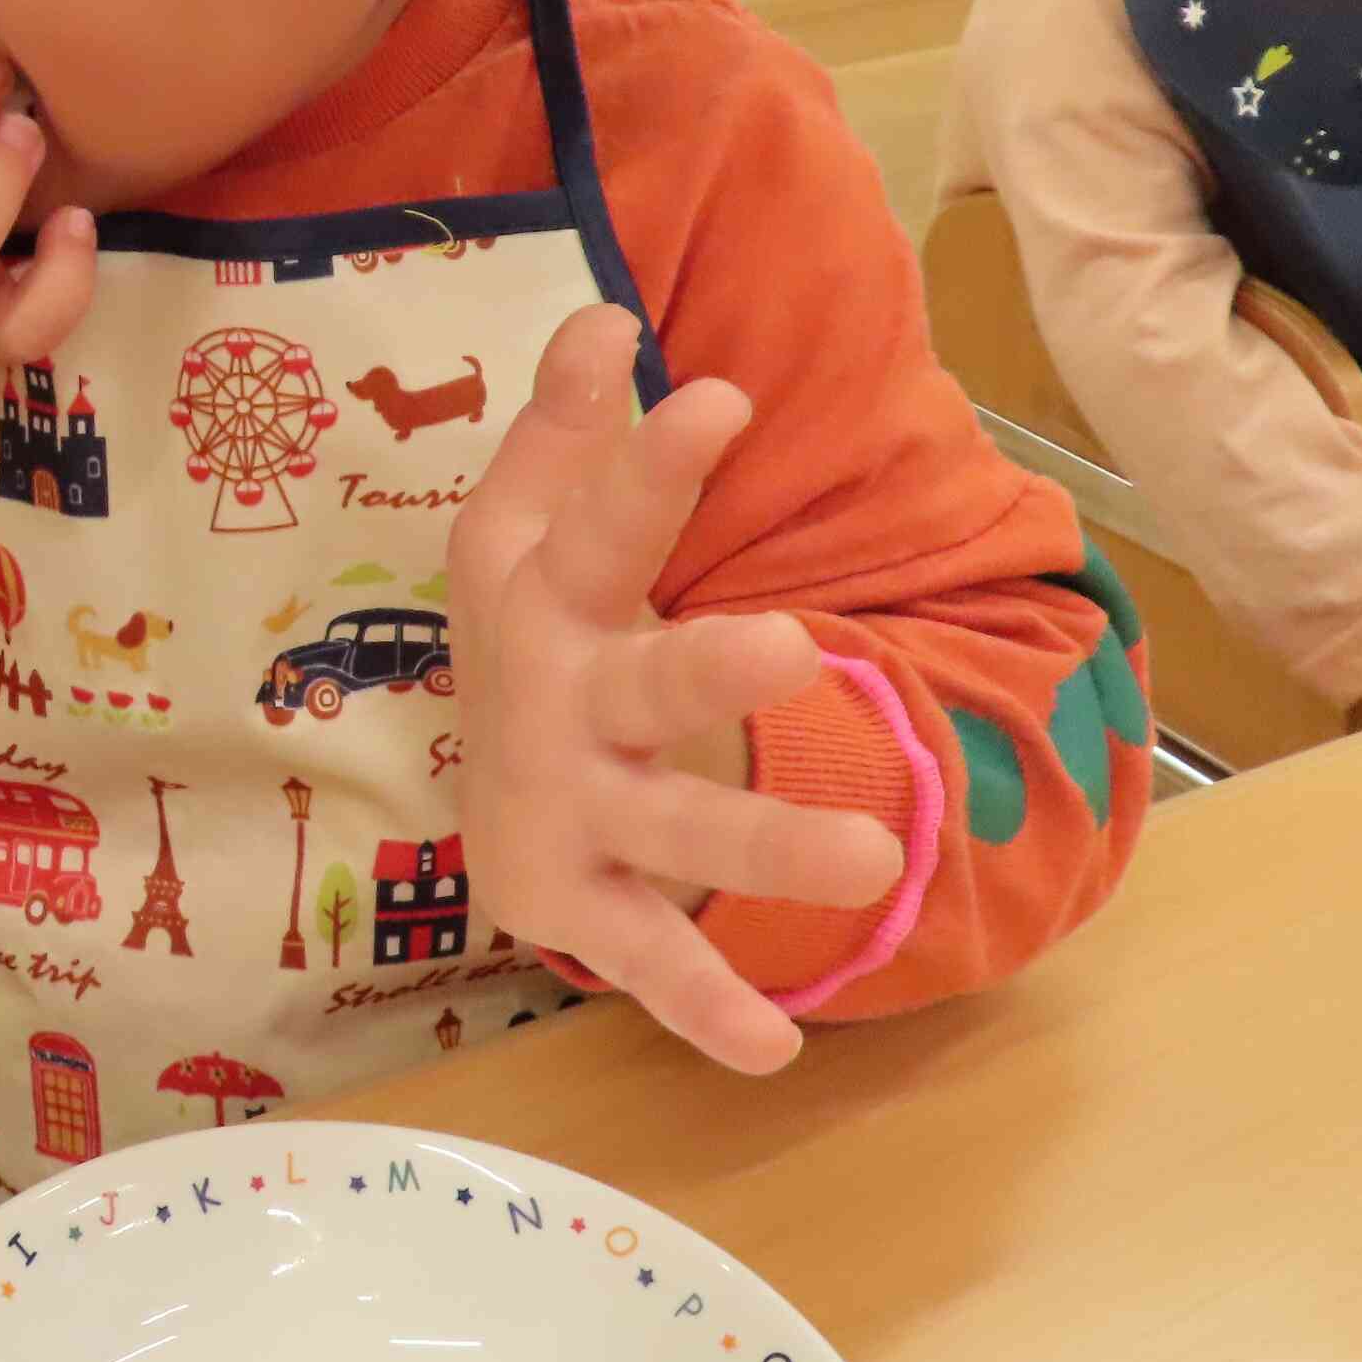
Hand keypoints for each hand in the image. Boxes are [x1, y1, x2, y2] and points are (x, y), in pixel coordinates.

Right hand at [447, 305, 907, 1073]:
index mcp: (547, 598)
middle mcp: (556, 705)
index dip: (647, 465)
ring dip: (763, 846)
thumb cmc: (539, 630)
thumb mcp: (528, 529)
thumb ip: (568, 431)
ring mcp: (571, 812)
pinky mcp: (581, 906)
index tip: (719, 399)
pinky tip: (776, 1046)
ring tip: (874, 860)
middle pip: (640, 684)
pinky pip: (650, 958)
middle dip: (706, 672)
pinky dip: (703, 1006)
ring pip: (674, 834)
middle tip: (794, 649)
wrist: (486, 791)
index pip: (599, 522)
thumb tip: (605, 316)